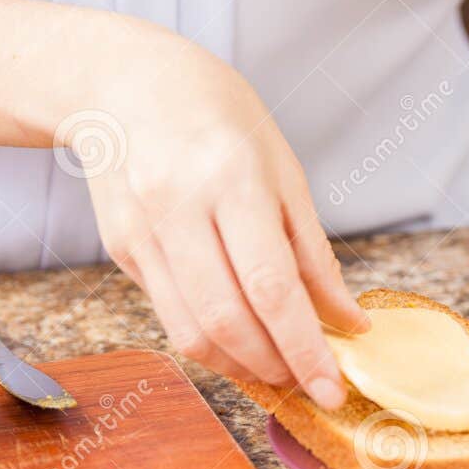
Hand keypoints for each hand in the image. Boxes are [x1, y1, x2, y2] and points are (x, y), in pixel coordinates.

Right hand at [73, 19, 366, 407]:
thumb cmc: (219, 116)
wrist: (123, 81)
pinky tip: (242, 342)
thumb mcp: (283, 169)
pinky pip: (170, 315)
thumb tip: (347, 321)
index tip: (333, 387)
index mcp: (228, 178)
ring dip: (242, 367)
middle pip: (228, 319)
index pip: (271, 285)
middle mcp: (176, 208)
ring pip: (191, 331)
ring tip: (280, 371)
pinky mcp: (120, 249)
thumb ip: (313, 252)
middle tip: (311, 384)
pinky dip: (212, 342)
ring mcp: (140, 232)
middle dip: (276, 367)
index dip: (304, 347)